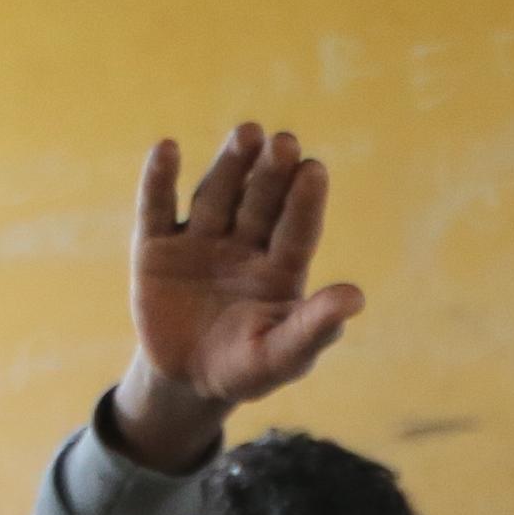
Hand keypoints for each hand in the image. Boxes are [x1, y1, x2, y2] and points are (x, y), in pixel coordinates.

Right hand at [109, 125, 365, 464]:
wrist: (185, 380)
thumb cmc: (245, 369)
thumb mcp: (280, 357)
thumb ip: (314, 328)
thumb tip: (357, 298)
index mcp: (281, 267)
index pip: (297, 228)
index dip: (305, 201)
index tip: (314, 170)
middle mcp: (244, 243)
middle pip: (260, 201)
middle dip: (271, 173)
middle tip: (285, 142)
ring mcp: (200, 239)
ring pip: (217, 194)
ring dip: (230, 164)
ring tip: (248, 133)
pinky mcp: (156, 247)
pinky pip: (157, 209)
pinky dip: (159, 180)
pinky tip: (167, 149)